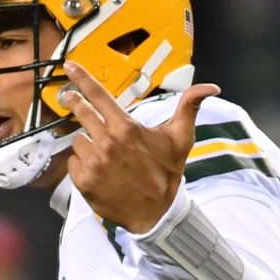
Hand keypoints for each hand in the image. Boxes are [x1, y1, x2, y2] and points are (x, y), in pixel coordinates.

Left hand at [59, 61, 218, 233]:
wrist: (156, 213)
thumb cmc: (166, 174)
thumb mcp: (180, 139)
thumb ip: (189, 108)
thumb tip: (211, 87)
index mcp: (126, 128)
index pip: (99, 95)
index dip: (82, 78)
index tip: (68, 66)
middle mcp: (107, 143)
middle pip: (81, 113)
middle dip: (75, 103)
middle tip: (70, 97)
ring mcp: (93, 163)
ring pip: (77, 140)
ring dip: (87, 143)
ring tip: (104, 154)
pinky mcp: (83, 181)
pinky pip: (73, 163)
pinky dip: (82, 164)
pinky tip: (99, 171)